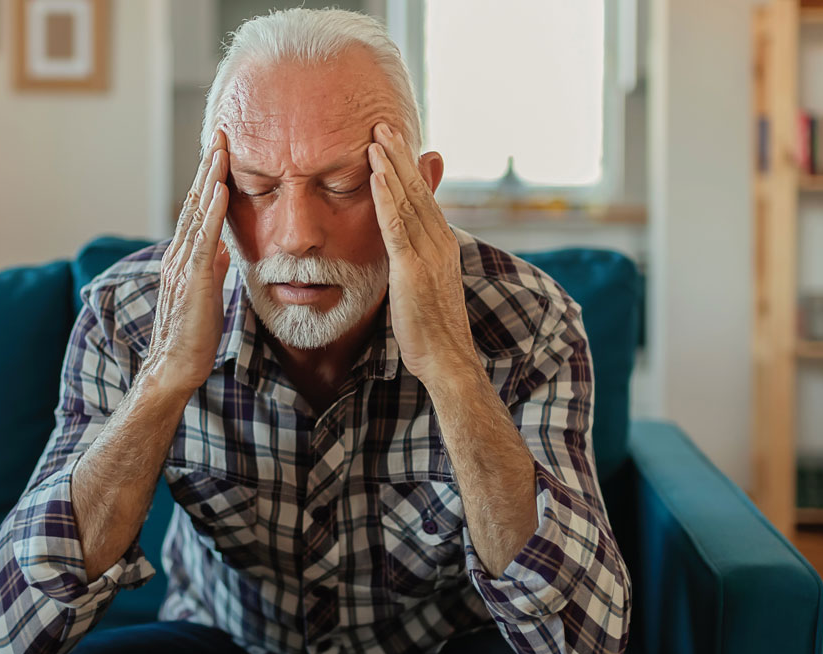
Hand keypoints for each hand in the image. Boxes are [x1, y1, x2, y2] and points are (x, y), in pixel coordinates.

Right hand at [143, 129, 232, 396]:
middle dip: (207, 168)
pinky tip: (220, 190)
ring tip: (221, 149)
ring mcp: (182, 265)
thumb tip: (225, 247)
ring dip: (209, 179)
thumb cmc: (193, 336)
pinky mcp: (192, 279)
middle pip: (193, 202)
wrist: (174, 367)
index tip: (221, 153)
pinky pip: (203, 239)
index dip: (208, 180)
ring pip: (195, 213)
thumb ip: (214, 267)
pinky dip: (211, 212)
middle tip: (221, 135)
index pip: (195, 211)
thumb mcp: (209, 293)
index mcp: (183, 257)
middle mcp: (178, 255)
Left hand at [367, 123, 482, 388]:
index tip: (391, 141)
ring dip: (391, 166)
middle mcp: (439, 241)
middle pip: (417, 189)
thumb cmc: (431, 328)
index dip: (407, 167)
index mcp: (442, 243)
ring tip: (376, 137)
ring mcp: (428, 254)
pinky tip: (375, 176)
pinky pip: (397, 227)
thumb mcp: (423, 284)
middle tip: (382, 124)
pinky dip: (386, 198)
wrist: (447, 359)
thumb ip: (413, 258)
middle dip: (399, 155)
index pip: (423, 197)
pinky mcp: (413, 269)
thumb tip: (402, 246)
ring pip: (408, 200)